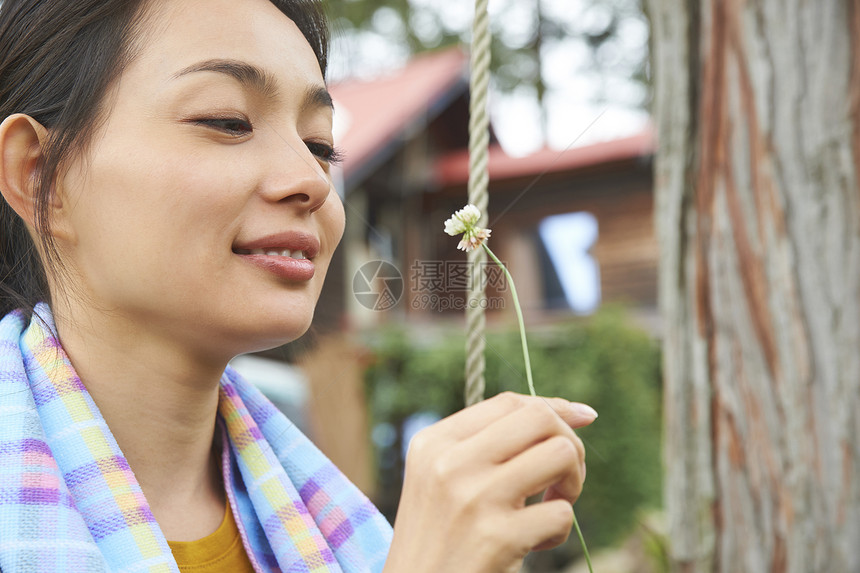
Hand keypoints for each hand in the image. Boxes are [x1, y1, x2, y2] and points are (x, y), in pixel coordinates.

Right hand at [382, 391, 596, 572]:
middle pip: (540, 418)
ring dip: (573, 482)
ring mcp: (474, 499)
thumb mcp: (443, 477)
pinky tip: (535, 543)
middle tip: (563, 475)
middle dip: (569, 441)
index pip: (509, 402)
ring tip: (553, 503)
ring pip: (560, 454)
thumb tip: (578, 411)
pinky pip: (561, 513)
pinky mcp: (496, 538)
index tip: (581, 419)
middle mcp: (450, 463)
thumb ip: (492, 442)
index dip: (554, 407)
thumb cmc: (441, 535)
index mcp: (434, 442)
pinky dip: (558, 530)